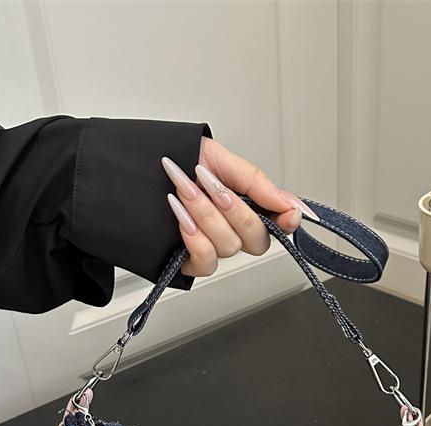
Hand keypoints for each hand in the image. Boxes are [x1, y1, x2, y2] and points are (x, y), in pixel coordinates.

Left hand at [162, 137, 318, 276]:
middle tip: (210, 183)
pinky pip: (206, 262)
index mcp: (248, 205)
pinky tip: (181, 217)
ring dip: (206, 215)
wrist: (139, 166)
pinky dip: (195, 239)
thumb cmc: (179, 160)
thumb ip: (258, 184)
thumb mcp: (223, 160)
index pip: (280, 224)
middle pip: (257, 239)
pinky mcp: (191, 262)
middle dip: (233, 209)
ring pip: (229, 247)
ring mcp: (214, 246)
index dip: (287, 222)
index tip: (288, 214)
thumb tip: (291, 204)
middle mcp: (234, 230)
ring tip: (185, 189)